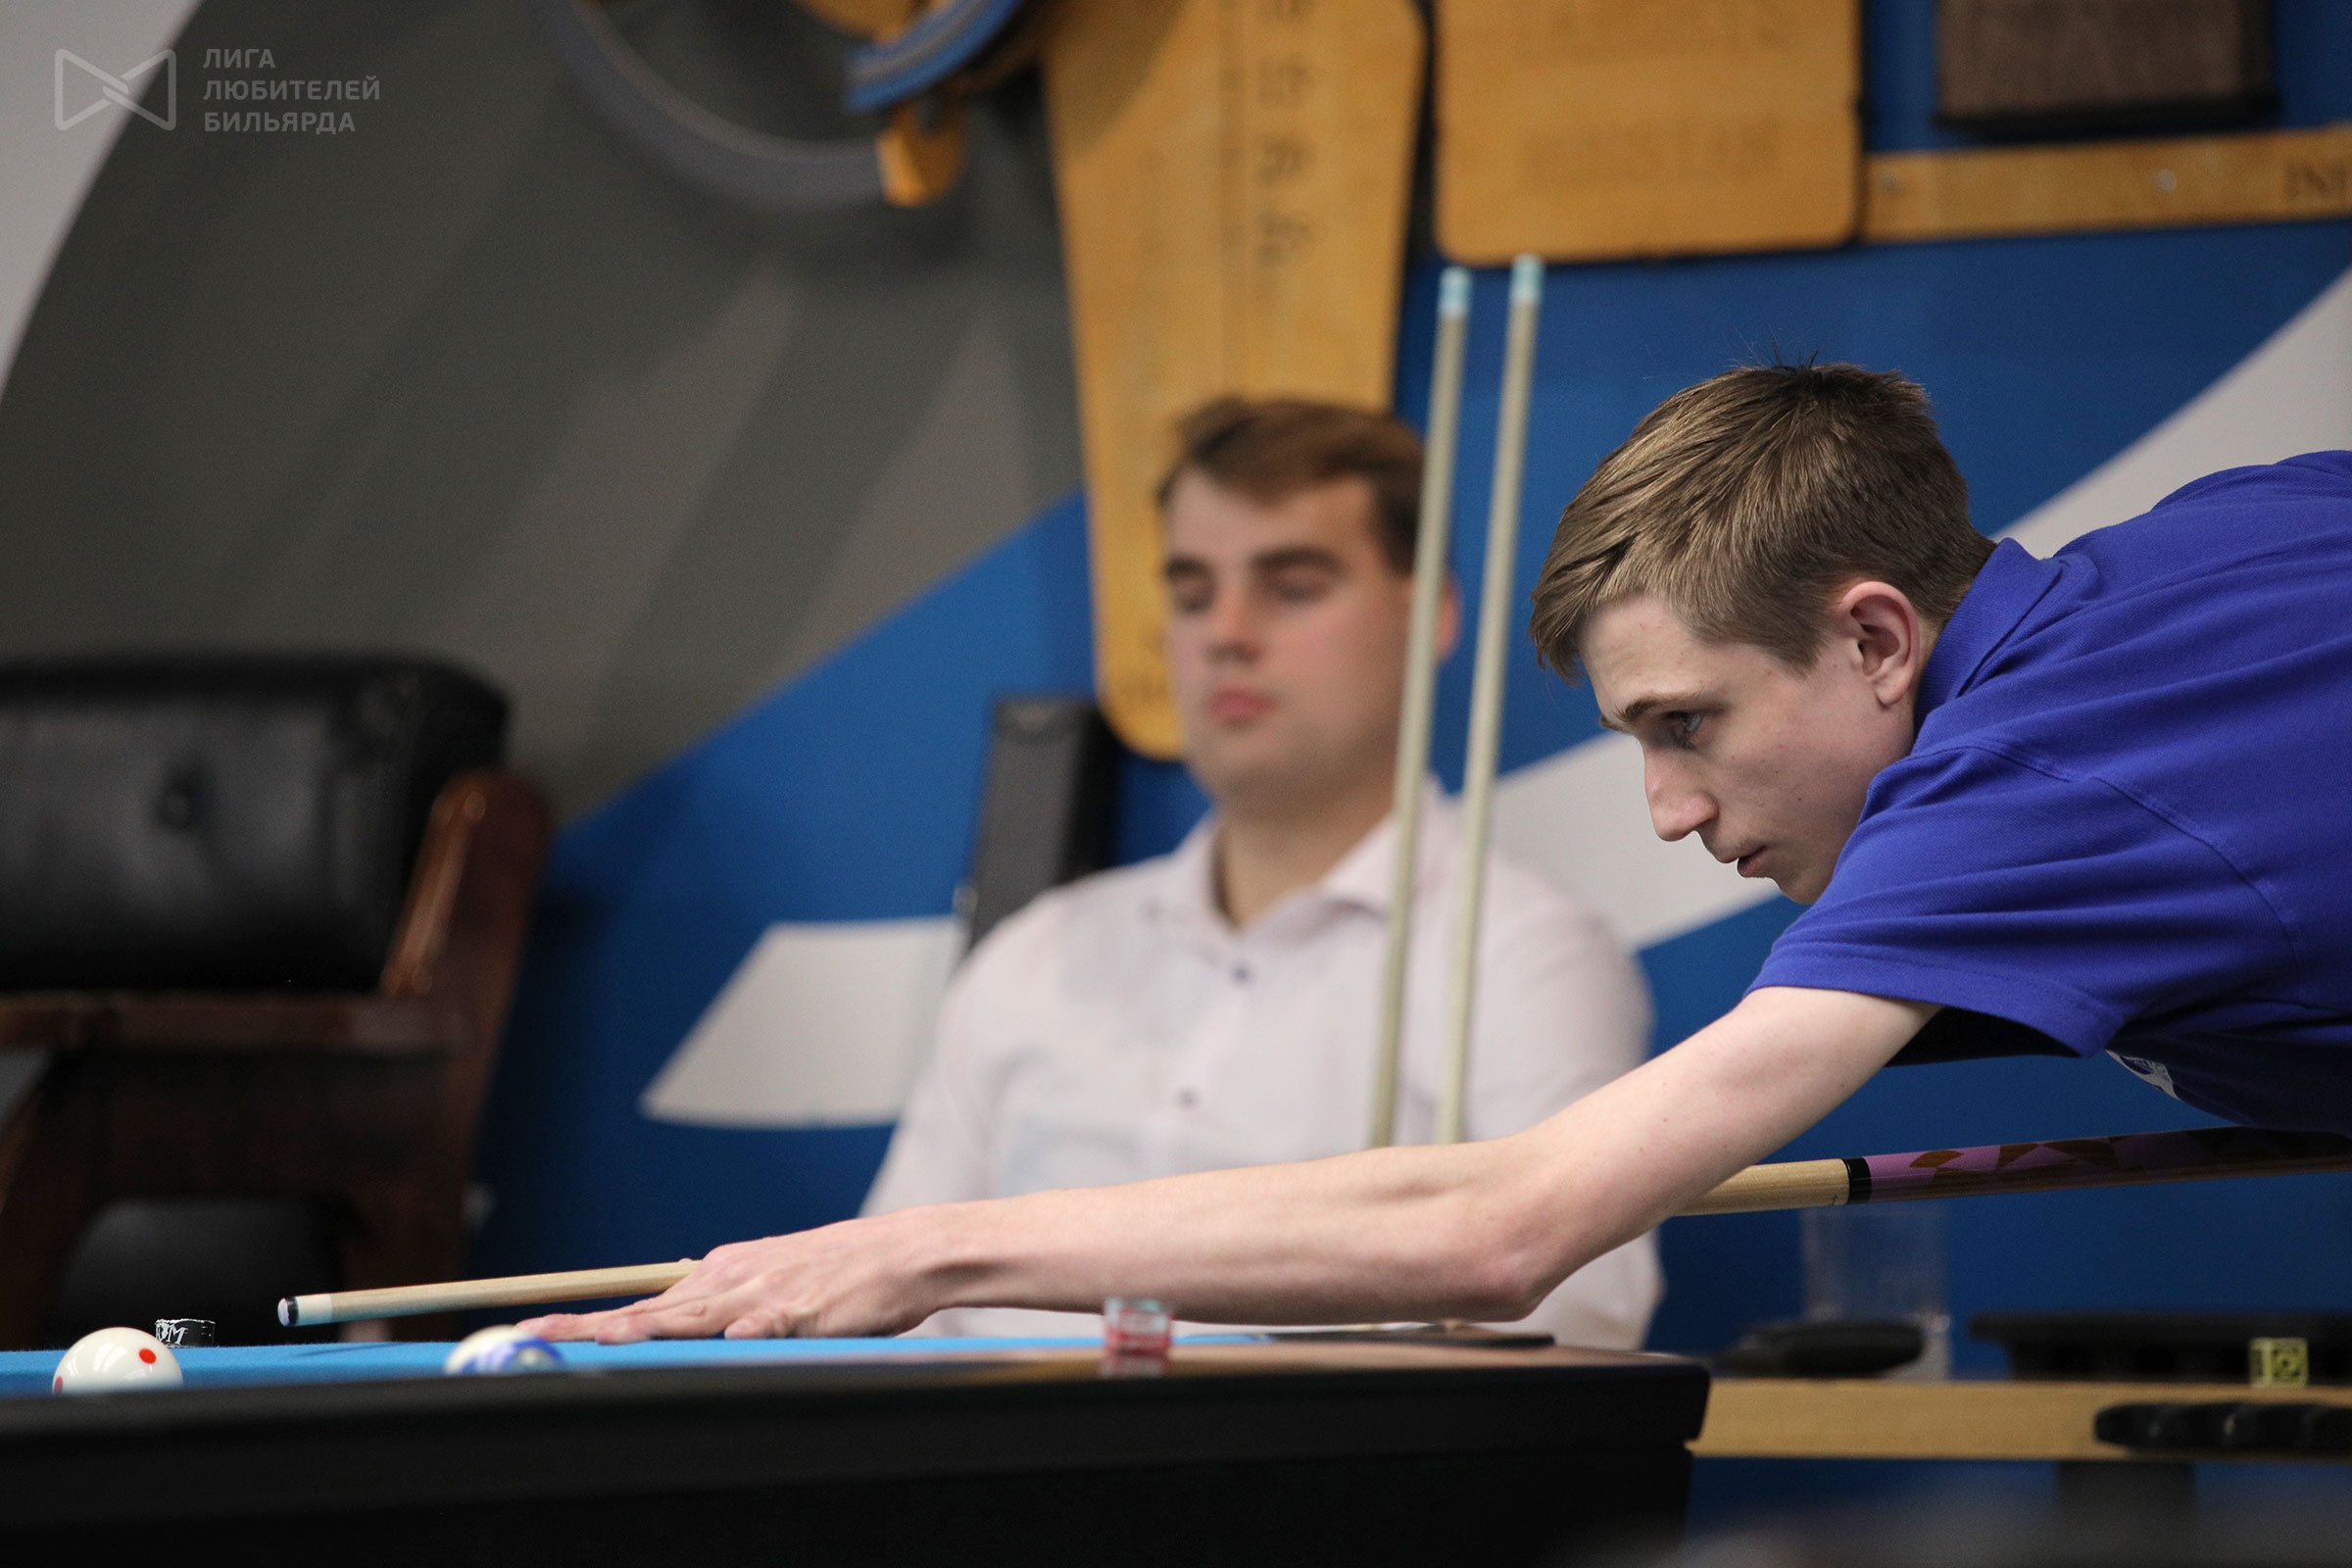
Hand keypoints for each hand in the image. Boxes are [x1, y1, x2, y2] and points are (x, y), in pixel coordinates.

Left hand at [520, 1211, 940, 1341]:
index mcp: (723, 1273)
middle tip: (535, 1332)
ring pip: (694, 1314)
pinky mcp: (804, 1308)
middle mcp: (733, 1278)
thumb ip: (733, 1304)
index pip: (646, 1301)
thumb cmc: (843, 1275)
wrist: (904, 1252)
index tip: (537, 1325)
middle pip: (651, 1308)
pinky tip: (725, 1338)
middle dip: (591, 1324)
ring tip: (604, 1339)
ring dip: (649, 1328)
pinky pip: (767, 1322)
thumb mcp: (775, 1283)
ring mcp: (766, 1292)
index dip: (589, 1317)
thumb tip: (694, 1325)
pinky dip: (745, 1329)